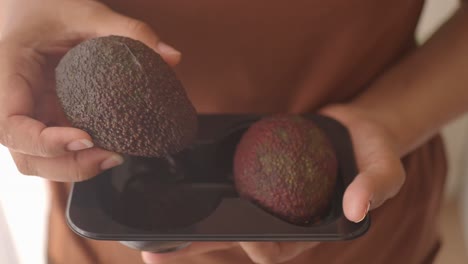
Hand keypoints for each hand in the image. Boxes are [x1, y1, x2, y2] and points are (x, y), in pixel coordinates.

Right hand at [0, 0, 180, 181]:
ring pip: (38, 161)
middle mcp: (15, 101)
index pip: (11, 125)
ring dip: (74, 168)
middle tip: (111, 155)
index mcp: (10, 73)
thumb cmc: (49, 8)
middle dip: (67, 165)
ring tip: (113, 156)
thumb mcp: (87, 13)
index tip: (85, 137)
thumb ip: (129, 31)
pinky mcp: (47, 119)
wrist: (34, 8)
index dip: (44, 142)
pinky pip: (54, 152)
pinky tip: (102, 156)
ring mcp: (31, 114)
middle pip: (26, 155)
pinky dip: (75, 162)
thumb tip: (171, 57)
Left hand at [141, 104, 405, 263]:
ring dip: (188, 228)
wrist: (355, 128)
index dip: (250, 247)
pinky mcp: (254, 179)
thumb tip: (357, 207)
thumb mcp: (385, 166)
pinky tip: (174, 193)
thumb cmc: (372, 151)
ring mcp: (264, 201)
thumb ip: (376, 185)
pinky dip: (201, 198)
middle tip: (155, 252)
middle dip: (198, 248)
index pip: (273, 248)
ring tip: (150, 232)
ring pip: (222, 221)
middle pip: (234, 240)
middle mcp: (280, 220)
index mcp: (307, 228)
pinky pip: (225, 193)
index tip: (227, 238)